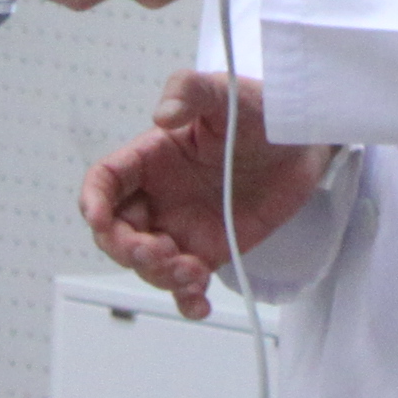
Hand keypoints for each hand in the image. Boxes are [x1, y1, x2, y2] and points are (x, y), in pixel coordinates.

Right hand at [80, 72, 321, 319]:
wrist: (304, 143)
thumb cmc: (260, 111)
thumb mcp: (226, 92)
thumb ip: (190, 92)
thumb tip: (161, 115)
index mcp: (150, 158)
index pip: (104, 181)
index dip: (93, 201)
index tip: (99, 218)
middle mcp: (159, 196)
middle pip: (116, 233)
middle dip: (127, 249)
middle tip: (160, 252)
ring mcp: (182, 227)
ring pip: (148, 265)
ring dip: (161, 275)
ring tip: (194, 271)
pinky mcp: (209, 251)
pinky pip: (186, 285)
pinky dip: (186, 301)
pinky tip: (198, 305)